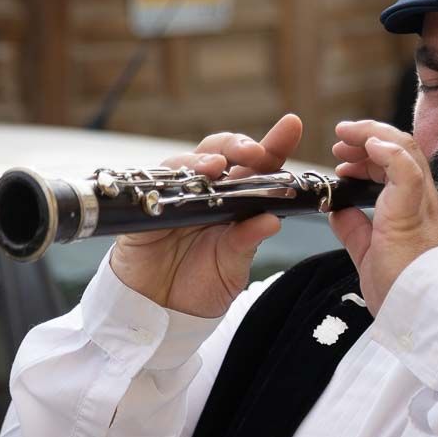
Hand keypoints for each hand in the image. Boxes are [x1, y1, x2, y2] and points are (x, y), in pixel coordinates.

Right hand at [109, 114, 303, 317]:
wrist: (160, 311)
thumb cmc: (200, 285)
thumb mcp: (232, 267)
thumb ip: (247, 243)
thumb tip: (272, 221)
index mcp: (237, 201)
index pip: (258, 166)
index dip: (274, 143)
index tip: (292, 125)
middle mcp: (208, 192)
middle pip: (222, 152)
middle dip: (239, 144)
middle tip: (253, 152)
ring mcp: (176, 195)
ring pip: (188, 161)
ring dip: (203, 158)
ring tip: (217, 166)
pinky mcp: (145, 207)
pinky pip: (154, 185)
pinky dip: (169, 178)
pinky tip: (184, 180)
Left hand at [327, 120, 437, 315]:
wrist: (422, 316)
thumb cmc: (403, 294)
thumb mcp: (370, 255)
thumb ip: (356, 229)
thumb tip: (338, 209)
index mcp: (417, 212)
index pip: (401, 166)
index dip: (372, 155)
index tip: (344, 160)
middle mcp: (426, 203)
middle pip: (404, 150)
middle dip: (369, 137)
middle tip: (341, 140)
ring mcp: (423, 205)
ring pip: (406, 150)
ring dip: (372, 137)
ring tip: (345, 137)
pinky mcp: (413, 212)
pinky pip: (406, 170)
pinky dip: (386, 151)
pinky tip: (368, 144)